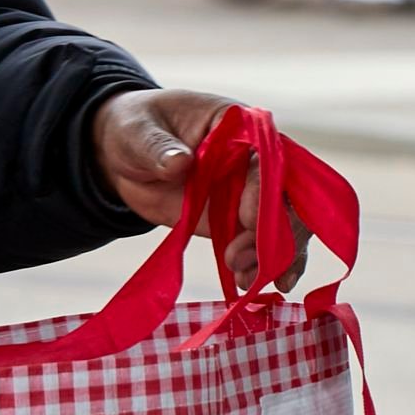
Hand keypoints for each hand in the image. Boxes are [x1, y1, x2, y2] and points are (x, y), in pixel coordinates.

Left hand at [95, 88, 306, 289]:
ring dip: (273, 256)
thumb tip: (180, 162)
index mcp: (243, 129)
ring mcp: (252, 194)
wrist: (124, 157)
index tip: (246, 219)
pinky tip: (274, 285)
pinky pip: (267, 244)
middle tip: (237, 259)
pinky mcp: (241, 220)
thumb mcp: (137, 132)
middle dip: (272, 234)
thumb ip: (159, 146)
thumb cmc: (135, 130)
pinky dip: (272, 265)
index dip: (265, 192)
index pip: (271, 162)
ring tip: (244, 279)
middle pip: (290, 199)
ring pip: (285, 226)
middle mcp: (259, 162)